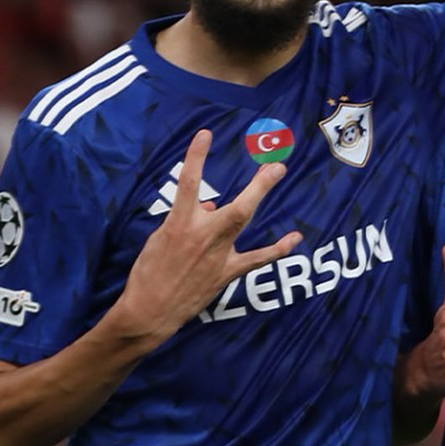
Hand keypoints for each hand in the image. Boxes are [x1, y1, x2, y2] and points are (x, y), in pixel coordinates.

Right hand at [116, 129, 300, 342]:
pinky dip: (277, 249)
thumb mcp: (160, 239)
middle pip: (235, 206)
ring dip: (261, 196)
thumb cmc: (149, 272)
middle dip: (257, 184)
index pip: (188, 184)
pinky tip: (295, 238)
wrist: (149, 311)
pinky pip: (257, 259)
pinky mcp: (226, 273)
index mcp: (179, 224)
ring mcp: (218, 254)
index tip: (205, 134)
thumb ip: (187, 219)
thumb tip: (211, 206)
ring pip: (244, 222)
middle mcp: (202, 235)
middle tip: (275, 163)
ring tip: (277, 172)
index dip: (196, 157)